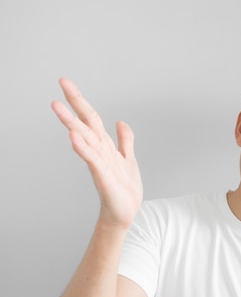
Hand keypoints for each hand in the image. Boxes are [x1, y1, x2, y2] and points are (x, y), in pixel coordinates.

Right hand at [51, 78, 142, 226]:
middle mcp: (99, 151)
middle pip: (85, 123)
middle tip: (60, 84)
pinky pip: (92, 159)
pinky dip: (83, 148)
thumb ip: (124, 141)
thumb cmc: (123, 189)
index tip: (66, 83)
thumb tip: (120, 121)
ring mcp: (99, 163)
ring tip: (57, 106)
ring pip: (84, 138)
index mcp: (105, 146)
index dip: (80, 101)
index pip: (91, 118)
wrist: (125, 213)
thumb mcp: (128, 159)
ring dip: (71, 122)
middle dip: (74, 103)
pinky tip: (73, 137)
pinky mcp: (103, 176)